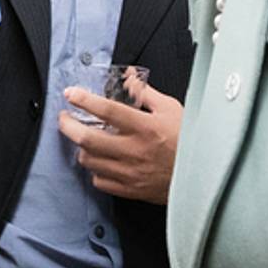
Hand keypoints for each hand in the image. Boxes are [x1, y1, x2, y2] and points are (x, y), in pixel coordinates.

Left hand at [59, 79, 182, 204]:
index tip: (71, 93)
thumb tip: (129, 78)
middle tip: (65, 118)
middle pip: (88, 138)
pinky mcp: (130, 189)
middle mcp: (134, 151)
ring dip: (81, 148)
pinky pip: (100, 181)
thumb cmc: (188, 141)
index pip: (107, 110)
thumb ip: (145, 93)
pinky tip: (100, 161)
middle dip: (68, 125)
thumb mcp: (171, 110)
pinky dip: (95, 170)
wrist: (202, 175)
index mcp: (145, 128)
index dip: (84, 100)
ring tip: (83, 139)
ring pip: (90, 161)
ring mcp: (130, 172)